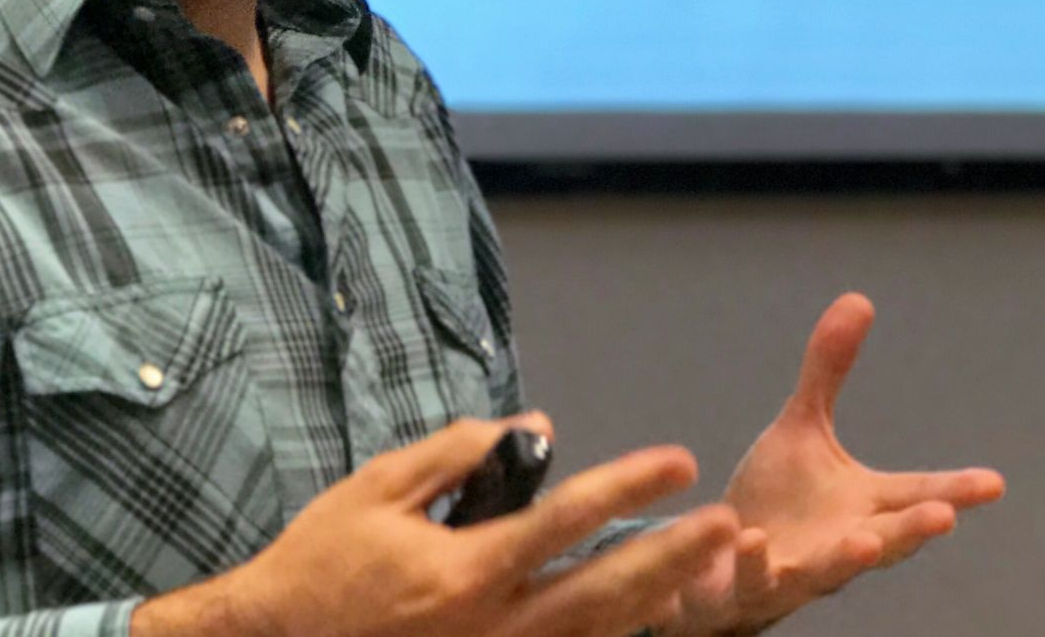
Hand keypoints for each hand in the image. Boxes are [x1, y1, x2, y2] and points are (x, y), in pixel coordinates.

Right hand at [133, 414, 741, 636]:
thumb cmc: (320, 563)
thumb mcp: (377, 490)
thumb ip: (458, 454)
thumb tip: (535, 428)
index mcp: (463, 573)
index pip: (565, 520)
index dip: (627, 485)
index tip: (678, 460)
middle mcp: (491, 628)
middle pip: (603, 593)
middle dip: (669, 557)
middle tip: (724, 523)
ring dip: (655, 602)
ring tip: (706, 569)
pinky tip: (645, 616)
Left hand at [670, 294, 1005, 635]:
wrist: (718, 566)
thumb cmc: (777, 502)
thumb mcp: (800, 430)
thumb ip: (828, 374)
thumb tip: (859, 298)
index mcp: (864, 505)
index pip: (916, 494)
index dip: (955, 490)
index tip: (995, 483)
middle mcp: (842, 542)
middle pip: (889, 539)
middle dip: (915, 530)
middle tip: (946, 517)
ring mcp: (799, 570)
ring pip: (831, 570)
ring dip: (849, 558)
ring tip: (867, 541)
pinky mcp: (751, 586)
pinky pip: (754, 578)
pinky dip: (754, 561)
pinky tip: (750, 537)